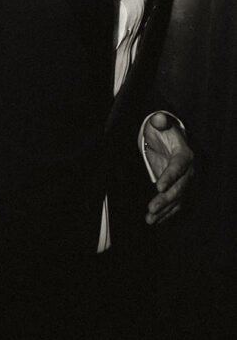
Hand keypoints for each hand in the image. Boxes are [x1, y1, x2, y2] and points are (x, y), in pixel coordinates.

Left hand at [143, 111, 194, 225]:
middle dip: (166, 199)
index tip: (159, 186)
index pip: (179, 166)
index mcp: (186, 155)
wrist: (172, 142)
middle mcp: (190, 171)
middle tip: (152, 208)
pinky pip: (175, 205)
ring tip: (150, 219)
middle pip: (180, 187)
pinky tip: (155, 221)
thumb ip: (160, 121)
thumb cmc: (164, 133)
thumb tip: (158, 118)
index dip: (170, 176)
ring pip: (178, 200)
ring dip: (164, 211)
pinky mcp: (181, 191)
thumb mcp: (161, 124)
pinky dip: (166, 214)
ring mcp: (187, 183)